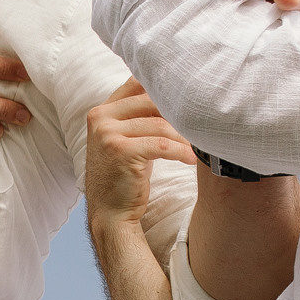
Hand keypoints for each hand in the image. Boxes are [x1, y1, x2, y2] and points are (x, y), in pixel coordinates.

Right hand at [83, 80, 194, 230]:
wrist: (109, 213)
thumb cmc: (123, 176)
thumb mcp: (124, 140)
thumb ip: (136, 118)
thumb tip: (172, 96)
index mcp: (101, 112)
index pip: (135, 85)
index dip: (163, 91)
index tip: (184, 101)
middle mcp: (100, 118)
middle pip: (151, 102)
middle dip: (177, 114)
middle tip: (198, 126)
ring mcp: (108, 134)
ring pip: (159, 124)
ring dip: (184, 136)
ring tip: (199, 146)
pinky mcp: (121, 152)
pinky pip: (162, 145)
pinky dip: (182, 151)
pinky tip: (192, 159)